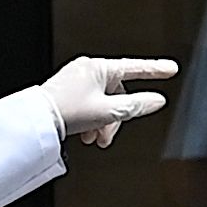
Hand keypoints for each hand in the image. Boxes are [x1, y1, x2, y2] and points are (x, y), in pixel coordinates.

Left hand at [49, 56, 179, 148]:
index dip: (155, 70)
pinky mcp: (68, 92)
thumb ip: (136, 105)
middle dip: (116, 117)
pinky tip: (85, 134)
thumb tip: (156, 100)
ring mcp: (77, 80)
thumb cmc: (66, 111)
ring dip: (103, 123)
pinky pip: (90, 105)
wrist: (35, 121)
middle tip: (109, 135)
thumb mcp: (108, 111)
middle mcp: (87, 70)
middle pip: (117, 93)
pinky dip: (92, 121)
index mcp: (99, 68)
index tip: (171, 69)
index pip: (135, 68)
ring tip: (94, 138)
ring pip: (103, 102)